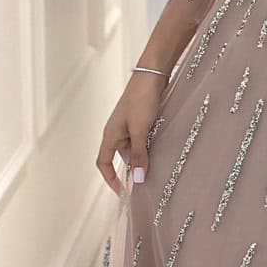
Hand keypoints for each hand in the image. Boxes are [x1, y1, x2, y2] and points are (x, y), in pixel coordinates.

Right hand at [96, 71, 167, 193]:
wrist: (153, 74)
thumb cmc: (141, 98)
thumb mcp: (140, 130)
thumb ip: (139, 154)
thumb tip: (137, 178)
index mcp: (110, 134)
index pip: (104, 162)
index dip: (110, 179)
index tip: (122, 192)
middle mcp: (118, 132)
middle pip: (121, 158)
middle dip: (131, 171)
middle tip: (145, 185)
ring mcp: (130, 126)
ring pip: (135, 149)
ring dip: (143, 159)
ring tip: (156, 172)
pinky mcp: (143, 120)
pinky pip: (144, 140)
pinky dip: (151, 148)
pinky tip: (162, 153)